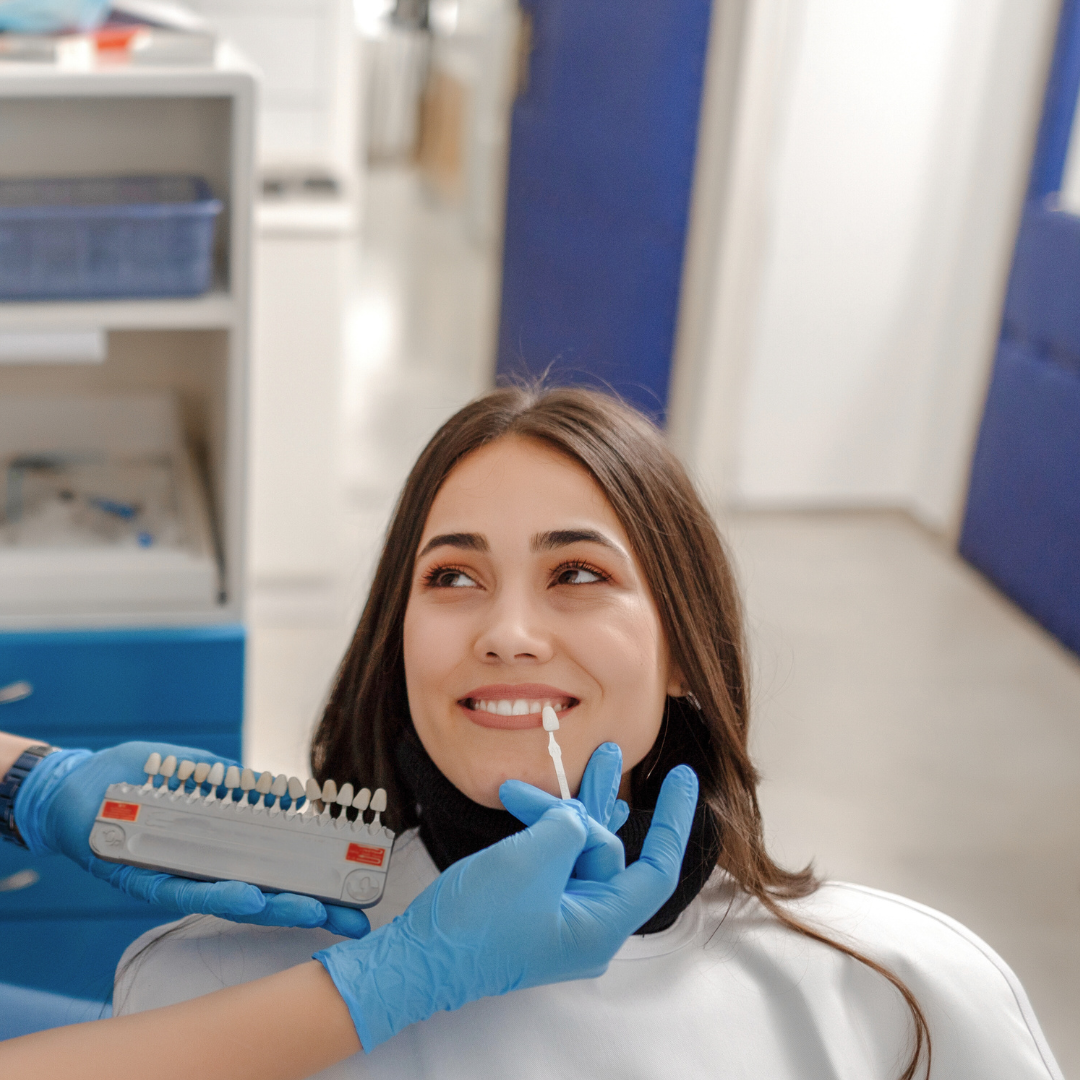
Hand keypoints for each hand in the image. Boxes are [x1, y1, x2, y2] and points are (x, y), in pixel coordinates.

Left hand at [14, 740, 369, 937]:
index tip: (359, 891)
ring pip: (228, 901)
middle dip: (309, 907)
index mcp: (220, 847)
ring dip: (270, 907)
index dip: (316, 883)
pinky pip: (180, 893)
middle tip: (351, 917)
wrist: (76, 783)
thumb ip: (238, 785)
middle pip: (264, 894)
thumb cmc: (137, 776)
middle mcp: (203, 870)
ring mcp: (175, 878)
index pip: (276, 870)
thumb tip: (288, 795)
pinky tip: (245, 895)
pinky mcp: (141, 880)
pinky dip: (214, 895)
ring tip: (308, 909)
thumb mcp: (199, 772)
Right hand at [315, 764, 697, 1051]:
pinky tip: (550, 798)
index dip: (674, 820)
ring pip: (579, 849)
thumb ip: (569, 827)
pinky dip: (550, 825)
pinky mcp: (533, 905)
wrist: (420, 956)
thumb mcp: (534, 859)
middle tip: (612, 753)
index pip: (656, 869)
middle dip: (601, 801)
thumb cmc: (476, 922)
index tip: (684, 781)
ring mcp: (558, 915)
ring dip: (574, 804)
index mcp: (600, 924)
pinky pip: (556, 858)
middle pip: (609, 852)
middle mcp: (586, 923)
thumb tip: (575, 818)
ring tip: (587, 761)